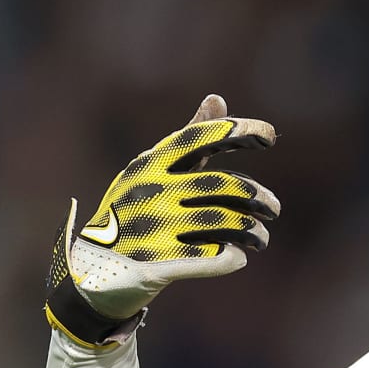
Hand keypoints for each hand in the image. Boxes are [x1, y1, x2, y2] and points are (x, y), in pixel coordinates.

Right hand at [44, 94, 279, 347]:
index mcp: (149, 165)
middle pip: (222, 185)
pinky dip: (232, 258)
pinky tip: (240, 257)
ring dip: (253, 231)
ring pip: (224, 222)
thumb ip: (187, 142)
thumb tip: (217, 99)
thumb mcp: (151, 172)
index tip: (270, 137)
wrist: (94, 269)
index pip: (199, 138)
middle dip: (257, 196)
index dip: (238, 133)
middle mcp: (150, 192)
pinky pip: (212, 257)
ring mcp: (152, 228)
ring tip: (261, 238)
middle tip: (274, 208)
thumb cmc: (134, 211)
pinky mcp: (158, 264)